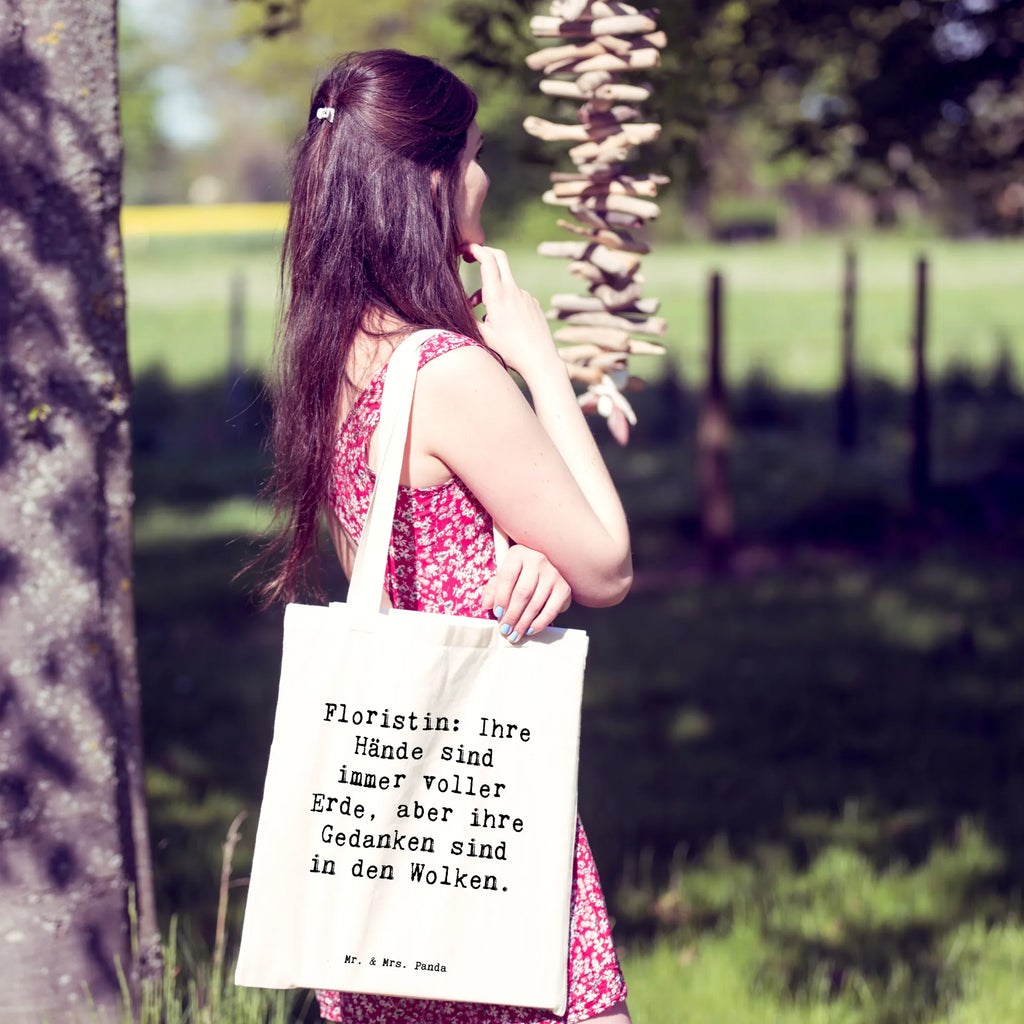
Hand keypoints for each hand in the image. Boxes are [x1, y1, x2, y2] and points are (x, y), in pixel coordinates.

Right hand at [464, 243, 561, 379]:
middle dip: (484, 253)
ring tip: (483, 313)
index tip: (464, 249)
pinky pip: (515, 295)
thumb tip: (456, 307)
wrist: (540, 360)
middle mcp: (513, 291)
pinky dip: (504, 300)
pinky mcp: (533, 303)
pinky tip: (504, 322)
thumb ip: (468, 317)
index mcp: (498, 296)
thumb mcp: (482, 336)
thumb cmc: (510, 351)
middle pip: (499, 257)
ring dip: (491, 288)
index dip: (475, 249)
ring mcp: (525, 296)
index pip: (487, 259)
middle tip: (471, 257)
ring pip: (505, 281)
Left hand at [480, 544, 571, 642]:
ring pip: (535, 603)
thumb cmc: (519, 575)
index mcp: (518, 554)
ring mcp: (553, 574)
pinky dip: (539, 623)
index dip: (500, 597)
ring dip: (523, 623)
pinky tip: (530, 629)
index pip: (507, 576)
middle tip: (505, 629)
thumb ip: (493, 589)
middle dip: (512, 615)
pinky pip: (551, 610)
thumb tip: (487, 604)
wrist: (545, 573)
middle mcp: (537, 560)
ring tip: (515, 634)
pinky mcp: (563, 588)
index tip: (497, 613)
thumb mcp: (503, 577)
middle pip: (522, 592)